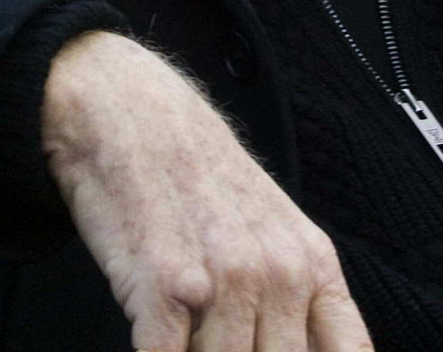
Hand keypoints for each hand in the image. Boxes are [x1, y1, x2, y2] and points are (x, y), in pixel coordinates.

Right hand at [41, 31, 371, 351]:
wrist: (130, 114)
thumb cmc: (195, 173)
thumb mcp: (272, 227)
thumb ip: (299, 298)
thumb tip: (304, 349)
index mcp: (311, 264)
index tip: (280, 351)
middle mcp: (277, 274)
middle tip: (217, 334)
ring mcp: (223, 281)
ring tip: (183, 326)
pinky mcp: (163, 287)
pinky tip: (155, 337)